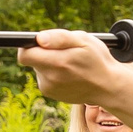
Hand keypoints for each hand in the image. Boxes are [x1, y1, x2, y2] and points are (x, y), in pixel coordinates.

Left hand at [15, 30, 130, 106]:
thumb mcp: (83, 41)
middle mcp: (49, 79)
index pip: (24, 55)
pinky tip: (70, 74)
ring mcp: (49, 89)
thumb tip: (39, 38)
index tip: (42, 43)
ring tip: (70, 64)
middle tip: (64, 52)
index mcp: (56, 63)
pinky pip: (45, 78)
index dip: (29, 45)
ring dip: (50, 63)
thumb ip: (59, 37)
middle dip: (44, 53)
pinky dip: (54, 74)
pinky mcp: (52, 94)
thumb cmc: (98, 60)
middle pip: (32, 60)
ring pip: (39, 69)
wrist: (108, 87)